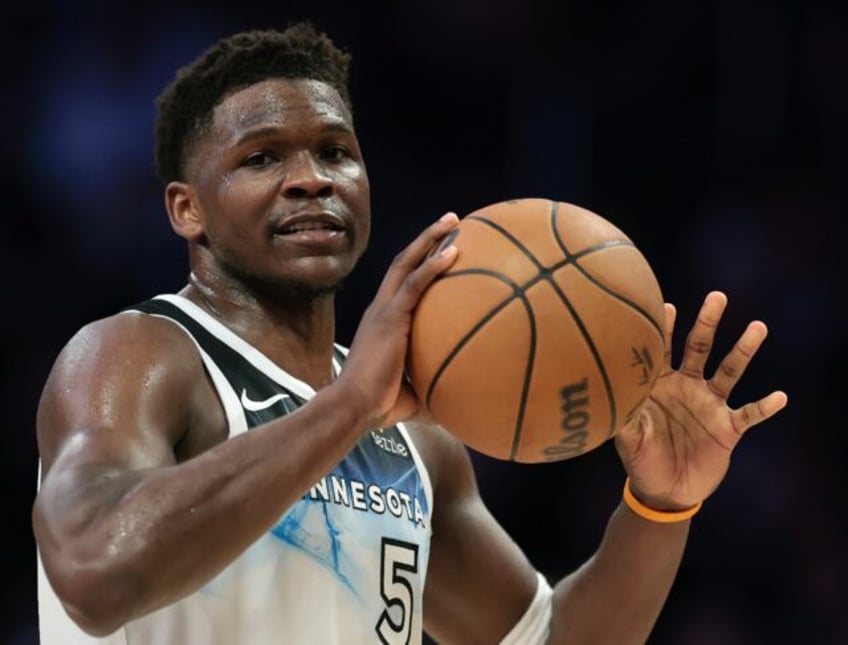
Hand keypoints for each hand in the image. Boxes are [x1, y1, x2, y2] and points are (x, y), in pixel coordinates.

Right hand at [338, 212, 458, 429]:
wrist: (354, 408)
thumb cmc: (379, 407)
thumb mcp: (414, 395)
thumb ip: (434, 391)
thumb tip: (461, 406)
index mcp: (383, 323)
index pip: (402, 283)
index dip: (419, 263)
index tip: (441, 247)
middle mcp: (380, 309)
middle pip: (404, 262)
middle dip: (427, 239)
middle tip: (451, 221)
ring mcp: (383, 310)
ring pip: (407, 262)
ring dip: (430, 239)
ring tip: (454, 220)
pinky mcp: (389, 317)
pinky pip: (415, 283)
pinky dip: (433, 265)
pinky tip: (453, 251)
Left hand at [614, 291, 787, 510]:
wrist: (664, 491)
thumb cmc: (640, 460)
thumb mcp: (628, 439)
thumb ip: (623, 418)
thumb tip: (610, 398)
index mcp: (659, 384)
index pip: (661, 348)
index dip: (663, 328)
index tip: (666, 305)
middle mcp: (687, 386)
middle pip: (699, 347)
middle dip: (708, 322)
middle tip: (717, 296)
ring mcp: (709, 404)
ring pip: (729, 371)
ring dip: (743, 350)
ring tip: (757, 327)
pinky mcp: (728, 428)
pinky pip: (749, 414)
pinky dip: (764, 407)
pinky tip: (778, 397)